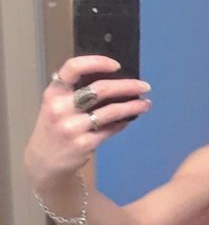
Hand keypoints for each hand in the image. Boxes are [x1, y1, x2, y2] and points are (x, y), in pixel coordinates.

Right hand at [24, 55, 151, 187]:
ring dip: (133, 106)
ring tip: (146, 104)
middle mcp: (61, 108)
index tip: (116, 65)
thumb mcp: (55, 106)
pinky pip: (111, 129)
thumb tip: (113, 82)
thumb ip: (74, 93)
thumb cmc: (54, 128)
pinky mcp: (85, 144)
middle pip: (100, 89)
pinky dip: (123, 122)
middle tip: (144, 86)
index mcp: (53, 93)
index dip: (96, 62)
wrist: (45, 161)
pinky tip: (131, 118)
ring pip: (111, 111)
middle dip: (127, 86)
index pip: (72, 68)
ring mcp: (73, 127)